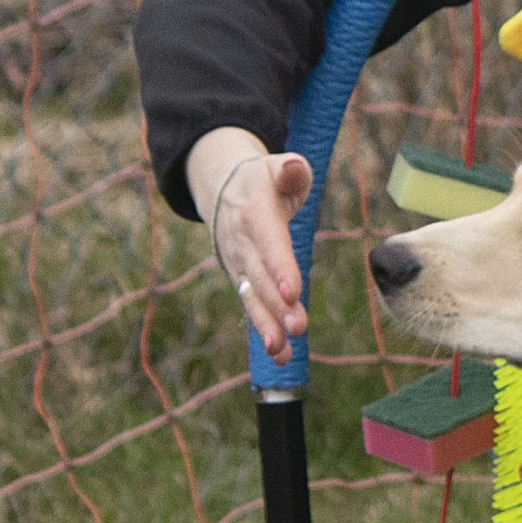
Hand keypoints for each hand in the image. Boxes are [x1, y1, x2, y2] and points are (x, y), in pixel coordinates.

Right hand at [187, 127, 312, 361]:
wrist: (224, 189)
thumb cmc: (263, 178)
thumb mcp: (276, 166)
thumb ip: (290, 170)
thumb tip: (293, 169)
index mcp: (255, 215)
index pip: (269, 244)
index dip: (280, 268)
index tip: (294, 292)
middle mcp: (242, 244)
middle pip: (260, 278)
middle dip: (278, 306)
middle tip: (297, 329)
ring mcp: (239, 265)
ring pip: (254, 298)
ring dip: (268, 326)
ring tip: (282, 352)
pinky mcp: (242, 279)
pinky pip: (253, 307)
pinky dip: (266, 330)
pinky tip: (282, 356)